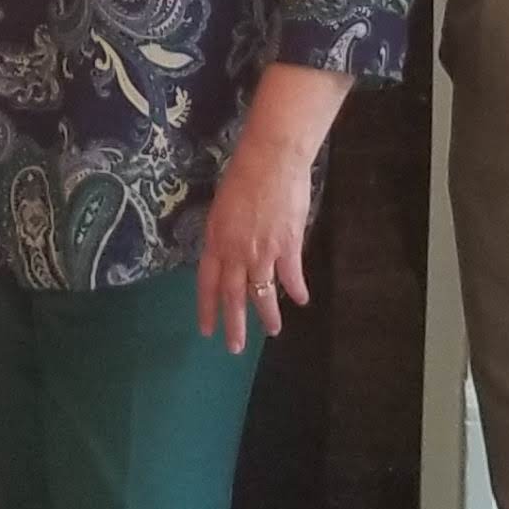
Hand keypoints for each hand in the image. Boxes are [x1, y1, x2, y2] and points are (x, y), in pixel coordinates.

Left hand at [195, 138, 316, 353]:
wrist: (271, 160)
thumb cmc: (243, 175)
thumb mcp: (222, 208)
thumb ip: (224, 235)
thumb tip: (229, 254)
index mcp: (216, 241)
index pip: (207, 284)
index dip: (207, 309)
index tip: (207, 331)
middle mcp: (236, 252)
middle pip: (233, 296)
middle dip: (235, 325)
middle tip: (235, 348)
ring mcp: (263, 251)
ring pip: (263, 293)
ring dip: (268, 315)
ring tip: (273, 331)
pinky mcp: (288, 246)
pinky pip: (291, 275)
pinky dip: (296, 290)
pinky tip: (301, 300)